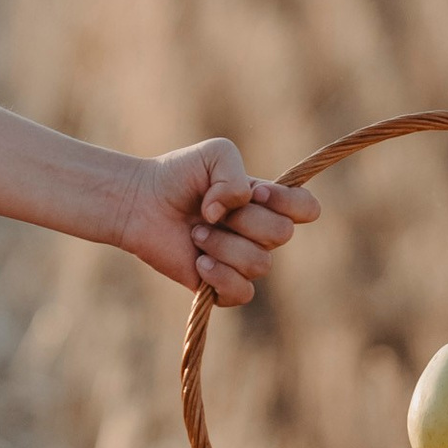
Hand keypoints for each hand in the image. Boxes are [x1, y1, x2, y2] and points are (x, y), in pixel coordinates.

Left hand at [122, 137, 318, 302]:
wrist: (140, 202)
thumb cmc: (178, 175)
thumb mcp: (214, 155)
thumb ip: (235, 175)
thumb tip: (229, 213)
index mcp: (267, 203)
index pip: (307, 209)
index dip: (287, 202)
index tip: (255, 193)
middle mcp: (259, 233)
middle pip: (282, 234)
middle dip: (244, 219)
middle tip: (210, 211)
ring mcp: (241, 261)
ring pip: (260, 264)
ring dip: (223, 244)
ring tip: (196, 233)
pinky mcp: (220, 287)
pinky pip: (243, 292)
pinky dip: (219, 275)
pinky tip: (198, 261)